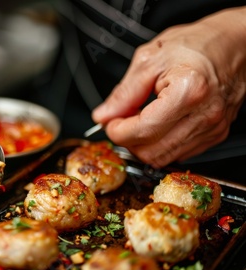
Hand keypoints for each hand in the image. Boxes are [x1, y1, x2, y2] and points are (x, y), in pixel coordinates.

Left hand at [92, 7, 245, 167]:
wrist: (234, 44)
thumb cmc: (196, 45)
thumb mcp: (150, 59)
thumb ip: (124, 92)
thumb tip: (104, 115)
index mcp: (188, 92)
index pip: (142, 131)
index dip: (117, 130)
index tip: (109, 121)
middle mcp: (204, 115)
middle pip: (151, 152)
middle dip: (128, 140)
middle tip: (121, 121)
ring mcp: (213, 128)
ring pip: (164, 158)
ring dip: (143, 144)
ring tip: (139, 120)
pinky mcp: (216, 135)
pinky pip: (179, 153)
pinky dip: (161, 144)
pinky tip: (157, 124)